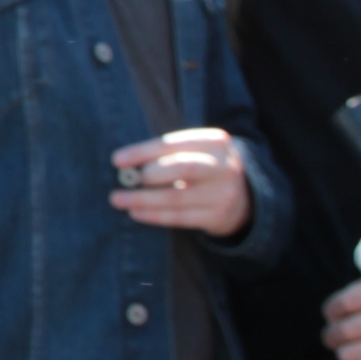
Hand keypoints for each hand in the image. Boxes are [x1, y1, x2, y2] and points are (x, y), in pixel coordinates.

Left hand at [109, 128, 250, 238]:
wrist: (243, 196)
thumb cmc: (203, 167)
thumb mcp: (194, 152)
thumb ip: (165, 155)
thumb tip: (125, 166)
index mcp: (215, 142)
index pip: (175, 144)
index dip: (144, 151)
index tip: (117, 159)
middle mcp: (224, 166)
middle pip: (183, 168)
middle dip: (149, 174)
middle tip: (124, 180)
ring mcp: (224, 193)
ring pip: (178, 196)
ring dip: (144, 199)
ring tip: (119, 199)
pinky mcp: (218, 216)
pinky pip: (181, 217)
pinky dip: (155, 215)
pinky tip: (136, 213)